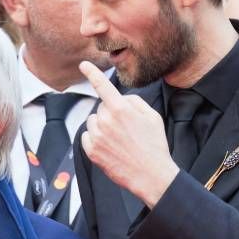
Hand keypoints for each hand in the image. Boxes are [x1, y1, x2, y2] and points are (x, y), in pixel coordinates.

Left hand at [77, 61, 179, 205]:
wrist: (150, 175)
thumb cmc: (154, 145)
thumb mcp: (152, 117)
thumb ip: (134, 102)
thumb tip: (121, 99)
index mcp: (121, 109)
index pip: (102, 86)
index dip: (92, 73)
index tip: (83, 64)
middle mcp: (106, 121)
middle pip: (101, 107)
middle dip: (111, 113)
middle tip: (126, 129)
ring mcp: (97, 136)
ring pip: (93, 121)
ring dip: (101, 126)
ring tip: (118, 139)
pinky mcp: (92, 151)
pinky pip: (87, 136)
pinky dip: (95, 139)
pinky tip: (110, 147)